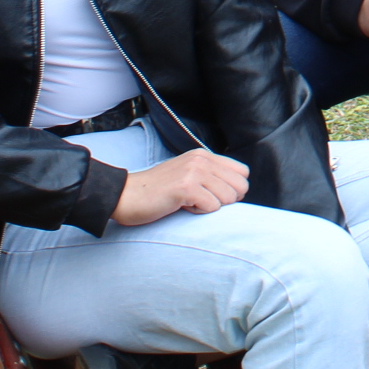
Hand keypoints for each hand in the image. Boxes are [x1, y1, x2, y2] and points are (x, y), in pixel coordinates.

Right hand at [110, 148, 248, 226]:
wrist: (126, 196)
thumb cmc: (156, 192)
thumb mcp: (187, 175)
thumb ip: (210, 176)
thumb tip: (238, 191)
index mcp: (204, 155)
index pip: (242, 172)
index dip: (233, 189)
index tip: (213, 196)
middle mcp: (202, 159)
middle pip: (241, 186)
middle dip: (226, 201)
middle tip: (201, 202)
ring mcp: (194, 172)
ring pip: (229, 197)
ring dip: (210, 207)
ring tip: (189, 203)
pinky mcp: (186, 187)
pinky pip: (212, 207)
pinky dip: (198, 213)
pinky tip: (181, 207)